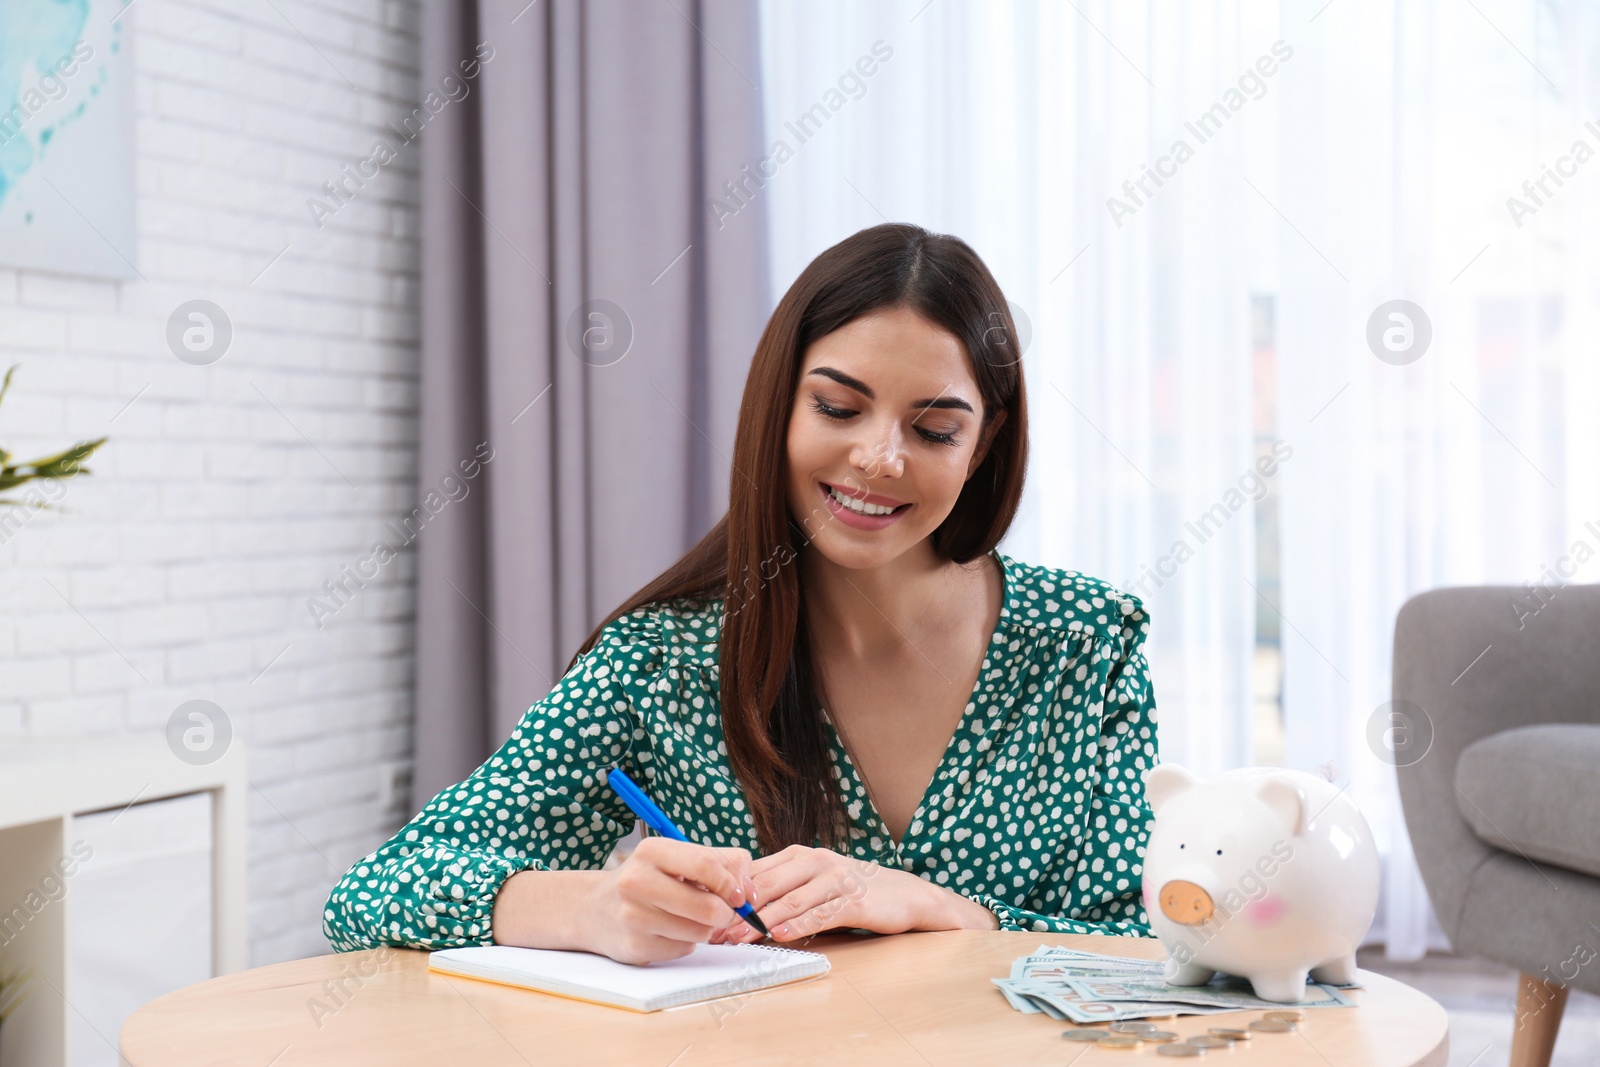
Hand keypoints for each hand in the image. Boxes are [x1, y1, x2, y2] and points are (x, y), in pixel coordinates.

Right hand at [581, 837, 757, 963]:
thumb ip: (720, 862)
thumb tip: (750, 888)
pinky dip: (685, 943)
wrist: (595, 908)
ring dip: (705, 929)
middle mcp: (637, 881)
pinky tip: (668, 931)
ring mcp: (633, 916)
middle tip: (723, 912)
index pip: (707, 865)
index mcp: (652, 851)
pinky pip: (683, 950)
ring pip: (700, 932)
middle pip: (708, 906)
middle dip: (725, 913)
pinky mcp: (634, 946)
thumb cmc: (647, 880)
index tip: (742, 895)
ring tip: (688, 918)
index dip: (733, 883)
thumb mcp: (676, 859)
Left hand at [707, 844, 938, 944]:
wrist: (903, 894)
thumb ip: (780, 887)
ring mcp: (835, 879)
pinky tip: (782, 935)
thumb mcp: (812, 881)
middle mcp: (814, 861)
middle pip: (767, 885)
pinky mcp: (853, 900)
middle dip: (738, 910)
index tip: (707, 913)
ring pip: (790, 900)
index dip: (729, 893)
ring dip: (761, 922)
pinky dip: (799, 925)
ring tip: (739, 938)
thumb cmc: (850, 890)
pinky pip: (821, 913)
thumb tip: (736, 906)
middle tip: (715, 930)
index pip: (756, 871)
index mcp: (798, 855)